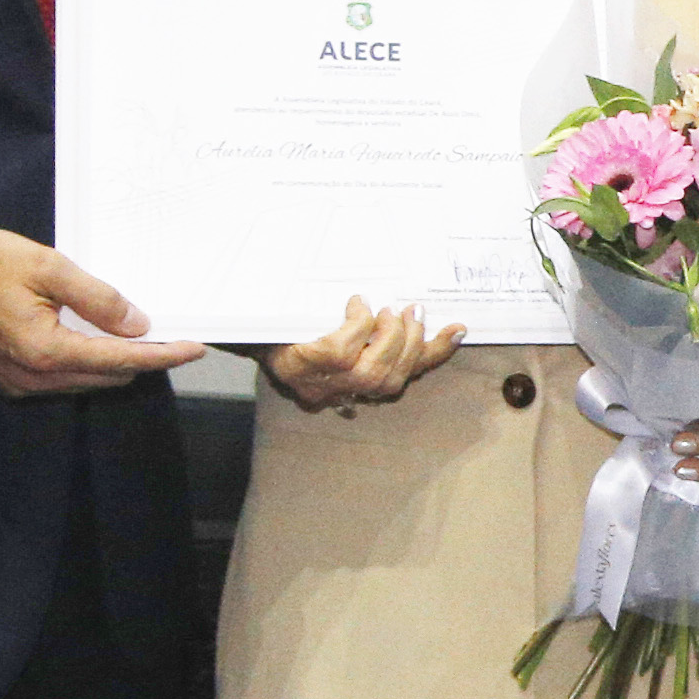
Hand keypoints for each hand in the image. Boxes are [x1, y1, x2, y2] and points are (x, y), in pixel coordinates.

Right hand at [0, 229, 199, 397]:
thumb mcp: (45, 266)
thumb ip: (95, 297)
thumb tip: (137, 323)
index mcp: (46, 351)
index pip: (121, 361)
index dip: (163, 354)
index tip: (196, 347)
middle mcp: (35, 378)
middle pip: (108, 377)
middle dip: (142, 358)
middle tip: (169, 331)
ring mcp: (20, 383)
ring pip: (86, 380)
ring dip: (113, 360)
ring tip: (136, 332)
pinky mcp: (9, 379)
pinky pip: (62, 377)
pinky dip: (85, 360)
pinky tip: (94, 335)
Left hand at [260, 295, 462, 413]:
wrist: (241, 327)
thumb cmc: (288, 330)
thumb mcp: (330, 332)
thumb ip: (364, 335)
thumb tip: (410, 313)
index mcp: (349, 388)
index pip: (401, 378)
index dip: (432, 355)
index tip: (457, 328)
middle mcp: (336, 393)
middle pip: (391, 378)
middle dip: (409, 344)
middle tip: (412, 311)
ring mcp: (320, 382)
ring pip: (373, 369)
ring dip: (388, 336)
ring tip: (388, 311)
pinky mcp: (304, 365)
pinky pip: (345, 347)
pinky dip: (358, 324)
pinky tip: (356, 306)